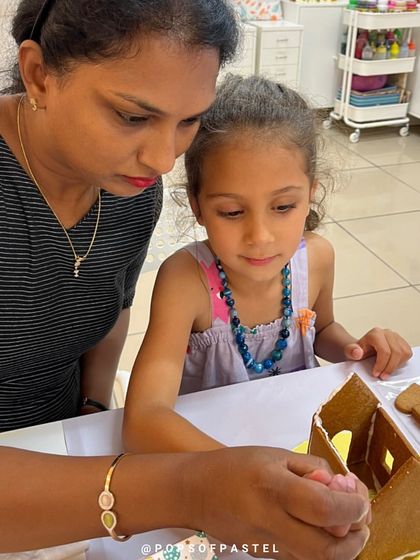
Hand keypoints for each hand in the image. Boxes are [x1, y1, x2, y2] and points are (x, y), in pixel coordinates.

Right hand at [185, 447, 369, 559]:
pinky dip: (323, 547)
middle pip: (326, 549)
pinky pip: (303, 558)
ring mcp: (266, 545)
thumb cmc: (235, 466)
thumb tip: (342, 489)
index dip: (351, 507)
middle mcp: (269, 520)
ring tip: (345, 522)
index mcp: (272, 487)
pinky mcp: (265, 557)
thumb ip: (312, 471)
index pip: (323, 508)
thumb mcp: (275, 455)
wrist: (195, 491)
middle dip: (355, 536)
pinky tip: (323, 527)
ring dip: (343, 546)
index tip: (359, 498)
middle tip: (360, 518)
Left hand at [344, 328, 411, 379]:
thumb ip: (351, 351)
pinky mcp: (402, 342)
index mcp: (375, 333)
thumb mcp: (350, 352)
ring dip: (395, 366)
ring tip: (385, 371)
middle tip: (382, 376)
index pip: (384, 350)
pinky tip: (391, 365)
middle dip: (389, 367)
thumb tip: (357, 353)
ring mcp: (396, 337)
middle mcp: (387, 333)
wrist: (361, 349)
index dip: (381, 364)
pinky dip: (401, 362)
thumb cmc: (357, 351)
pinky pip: (407, 353)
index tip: (376, 374)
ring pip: (403, 353)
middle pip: (396, 353)